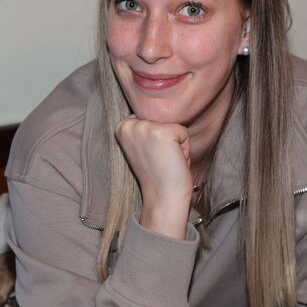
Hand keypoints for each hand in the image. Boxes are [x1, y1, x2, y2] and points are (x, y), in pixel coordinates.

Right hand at [115, 116, 192, 239]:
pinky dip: (185, 148)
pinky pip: (184, 132)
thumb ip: (146, 127)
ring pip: (173, 124)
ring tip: (167, 160)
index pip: (151, 116)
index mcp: (122, 126)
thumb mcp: (143, 145)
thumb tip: (162, 109)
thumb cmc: (157, 174)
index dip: (157, 137)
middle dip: (168, 138)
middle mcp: (129, 124)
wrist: (162, 198)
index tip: (151, 156)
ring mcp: (144, 127)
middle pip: (162, 118)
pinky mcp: (162, 133)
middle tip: (160, 159)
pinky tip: (173, 162)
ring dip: (177, 143)